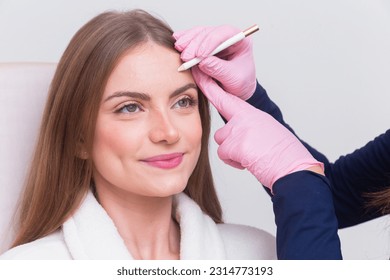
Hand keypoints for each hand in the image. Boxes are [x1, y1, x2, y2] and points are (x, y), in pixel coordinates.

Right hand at [174, 25, 255, 99]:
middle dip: (195, 44)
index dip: (210, 42)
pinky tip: (177, 41)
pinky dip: (185, 40)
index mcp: (241, 41)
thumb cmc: (241, 84)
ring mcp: (215, 40)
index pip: (224, 34)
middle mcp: (228, 37)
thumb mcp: (233, 78)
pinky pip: (193, 38)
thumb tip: (202, 61)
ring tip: (179, 49)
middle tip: (186, 57)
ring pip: (199, 33)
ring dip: (187, 41)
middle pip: (209, 33)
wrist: (237, 91)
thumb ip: (218, 69)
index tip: (200, 55)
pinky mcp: (205, 45)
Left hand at [192, 68, 323, 190]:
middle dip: (230, 143)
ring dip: (232, 153)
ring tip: (252, 156)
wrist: (293, 166)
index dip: (211, 88)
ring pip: (221, 142)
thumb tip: (240, 132)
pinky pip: (223, 155)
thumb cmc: (283, 152)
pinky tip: (249, 162)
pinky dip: (234, 162)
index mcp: (252, 113)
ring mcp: (238, 130)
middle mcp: (244, 118)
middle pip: (221, 131)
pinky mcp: (235, 144)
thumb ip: (250, 126)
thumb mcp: (267, 130)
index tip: (200, 77)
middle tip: (246, 148)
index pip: (227, 98)